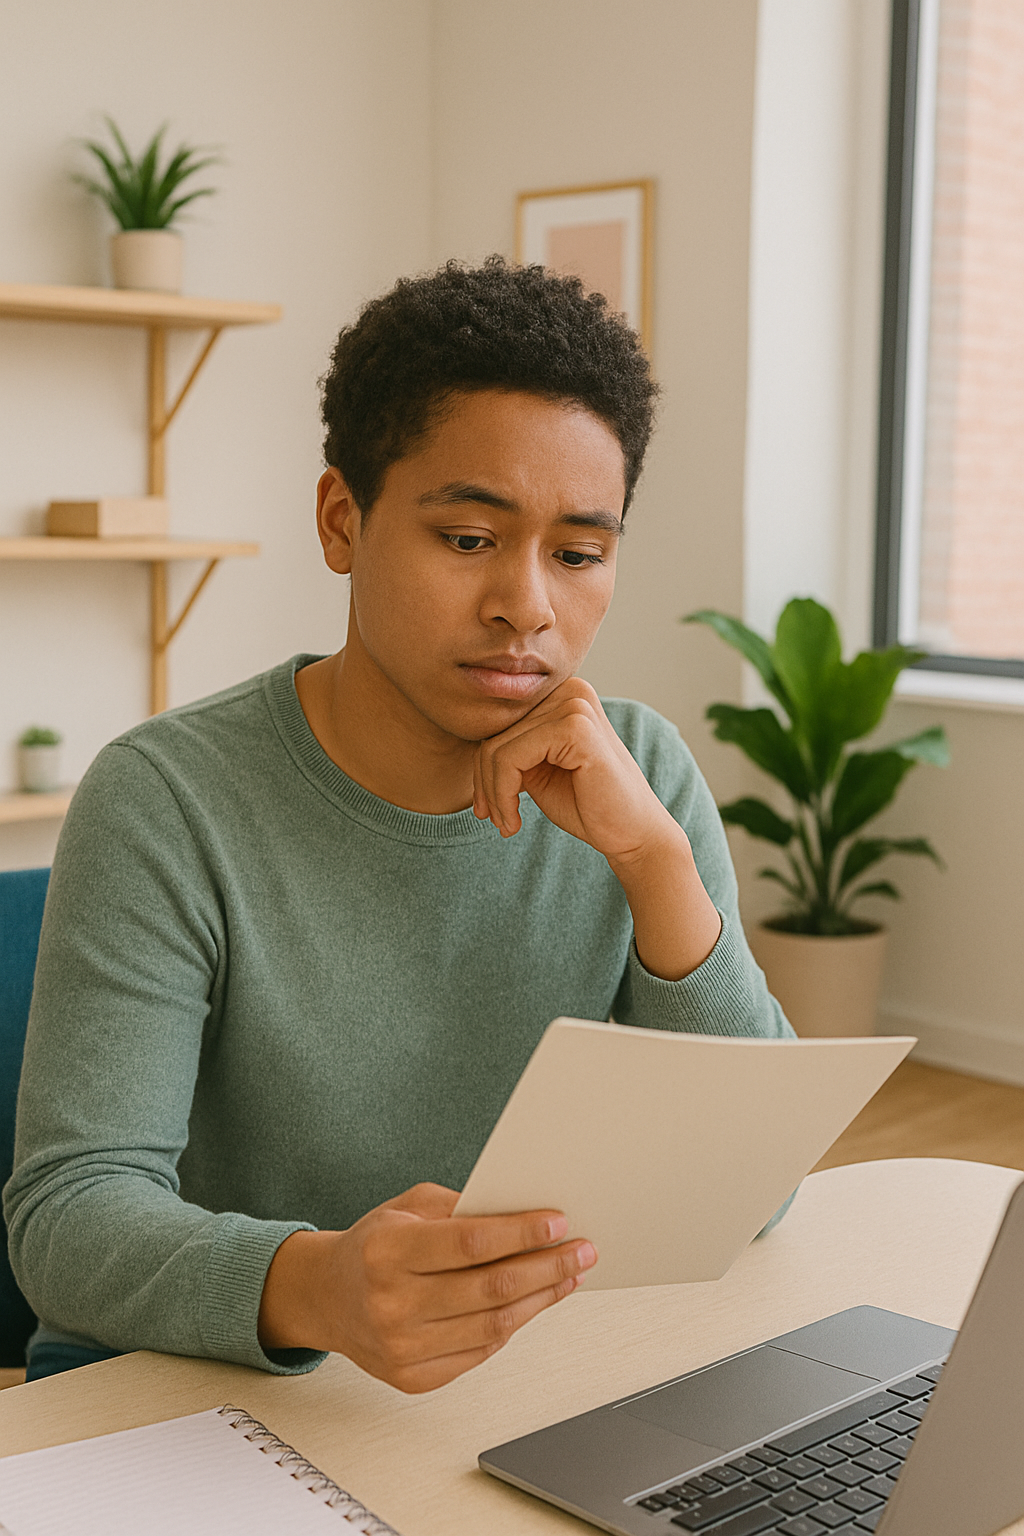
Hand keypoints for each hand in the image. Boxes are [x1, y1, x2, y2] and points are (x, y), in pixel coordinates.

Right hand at [258, 1182, 596, 1392]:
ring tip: (569, 1276)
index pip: (470, 1243)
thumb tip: (525, 1214)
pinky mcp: (413, 1378)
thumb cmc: (374, 1245)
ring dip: (541, 1298)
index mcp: (387, 1252)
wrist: (327, 1297)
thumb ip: (462, 1208)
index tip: (557, 1222)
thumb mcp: (408, 1207)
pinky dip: (514, 1326)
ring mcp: (402, 1348)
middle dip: (547, 1267)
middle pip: (491, 1288)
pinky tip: (534, 1303)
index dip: (520, 1233)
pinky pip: (480, 1352)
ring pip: (494, 1326)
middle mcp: (391, 1304)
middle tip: (581, 1250)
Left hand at [473, 678, 673, 861]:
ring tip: (507, 824)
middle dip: (484, 782)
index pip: (500, 721)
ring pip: (497, 747)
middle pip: (494, 731)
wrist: (632, 834)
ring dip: (493, 794)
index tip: (486, 806)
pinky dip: (503, 795)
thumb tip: (467, 734)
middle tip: (494, 819)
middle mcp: (570, 690)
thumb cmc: (587, 803)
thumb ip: (510, 747)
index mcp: (562, 694)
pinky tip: (516, 821)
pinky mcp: (576, 727)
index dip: (482, 766)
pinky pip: (511, 758)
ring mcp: (575, 704)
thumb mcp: (537, 768)